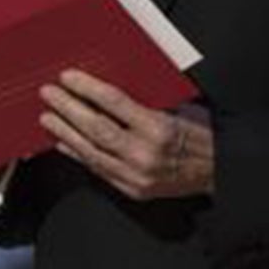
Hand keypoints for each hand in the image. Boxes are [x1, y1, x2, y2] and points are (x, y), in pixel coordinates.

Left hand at [38, 69, 213, 201]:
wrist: (220, 172)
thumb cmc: (202, 134)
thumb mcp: (180, 107)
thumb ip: (146, 100)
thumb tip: (108, 88)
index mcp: (159, 128)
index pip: (113, 102)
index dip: (87, 88)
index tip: (68, 77)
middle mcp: (145, 154)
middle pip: (95, 128)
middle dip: (67, 109)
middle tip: (48, 95)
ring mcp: (137, 176)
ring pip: (91, 152)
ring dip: (65, 133)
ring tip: (47, 118)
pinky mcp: (133, 190)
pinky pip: (99, 171)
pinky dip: (79, 156)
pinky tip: (63, 144)